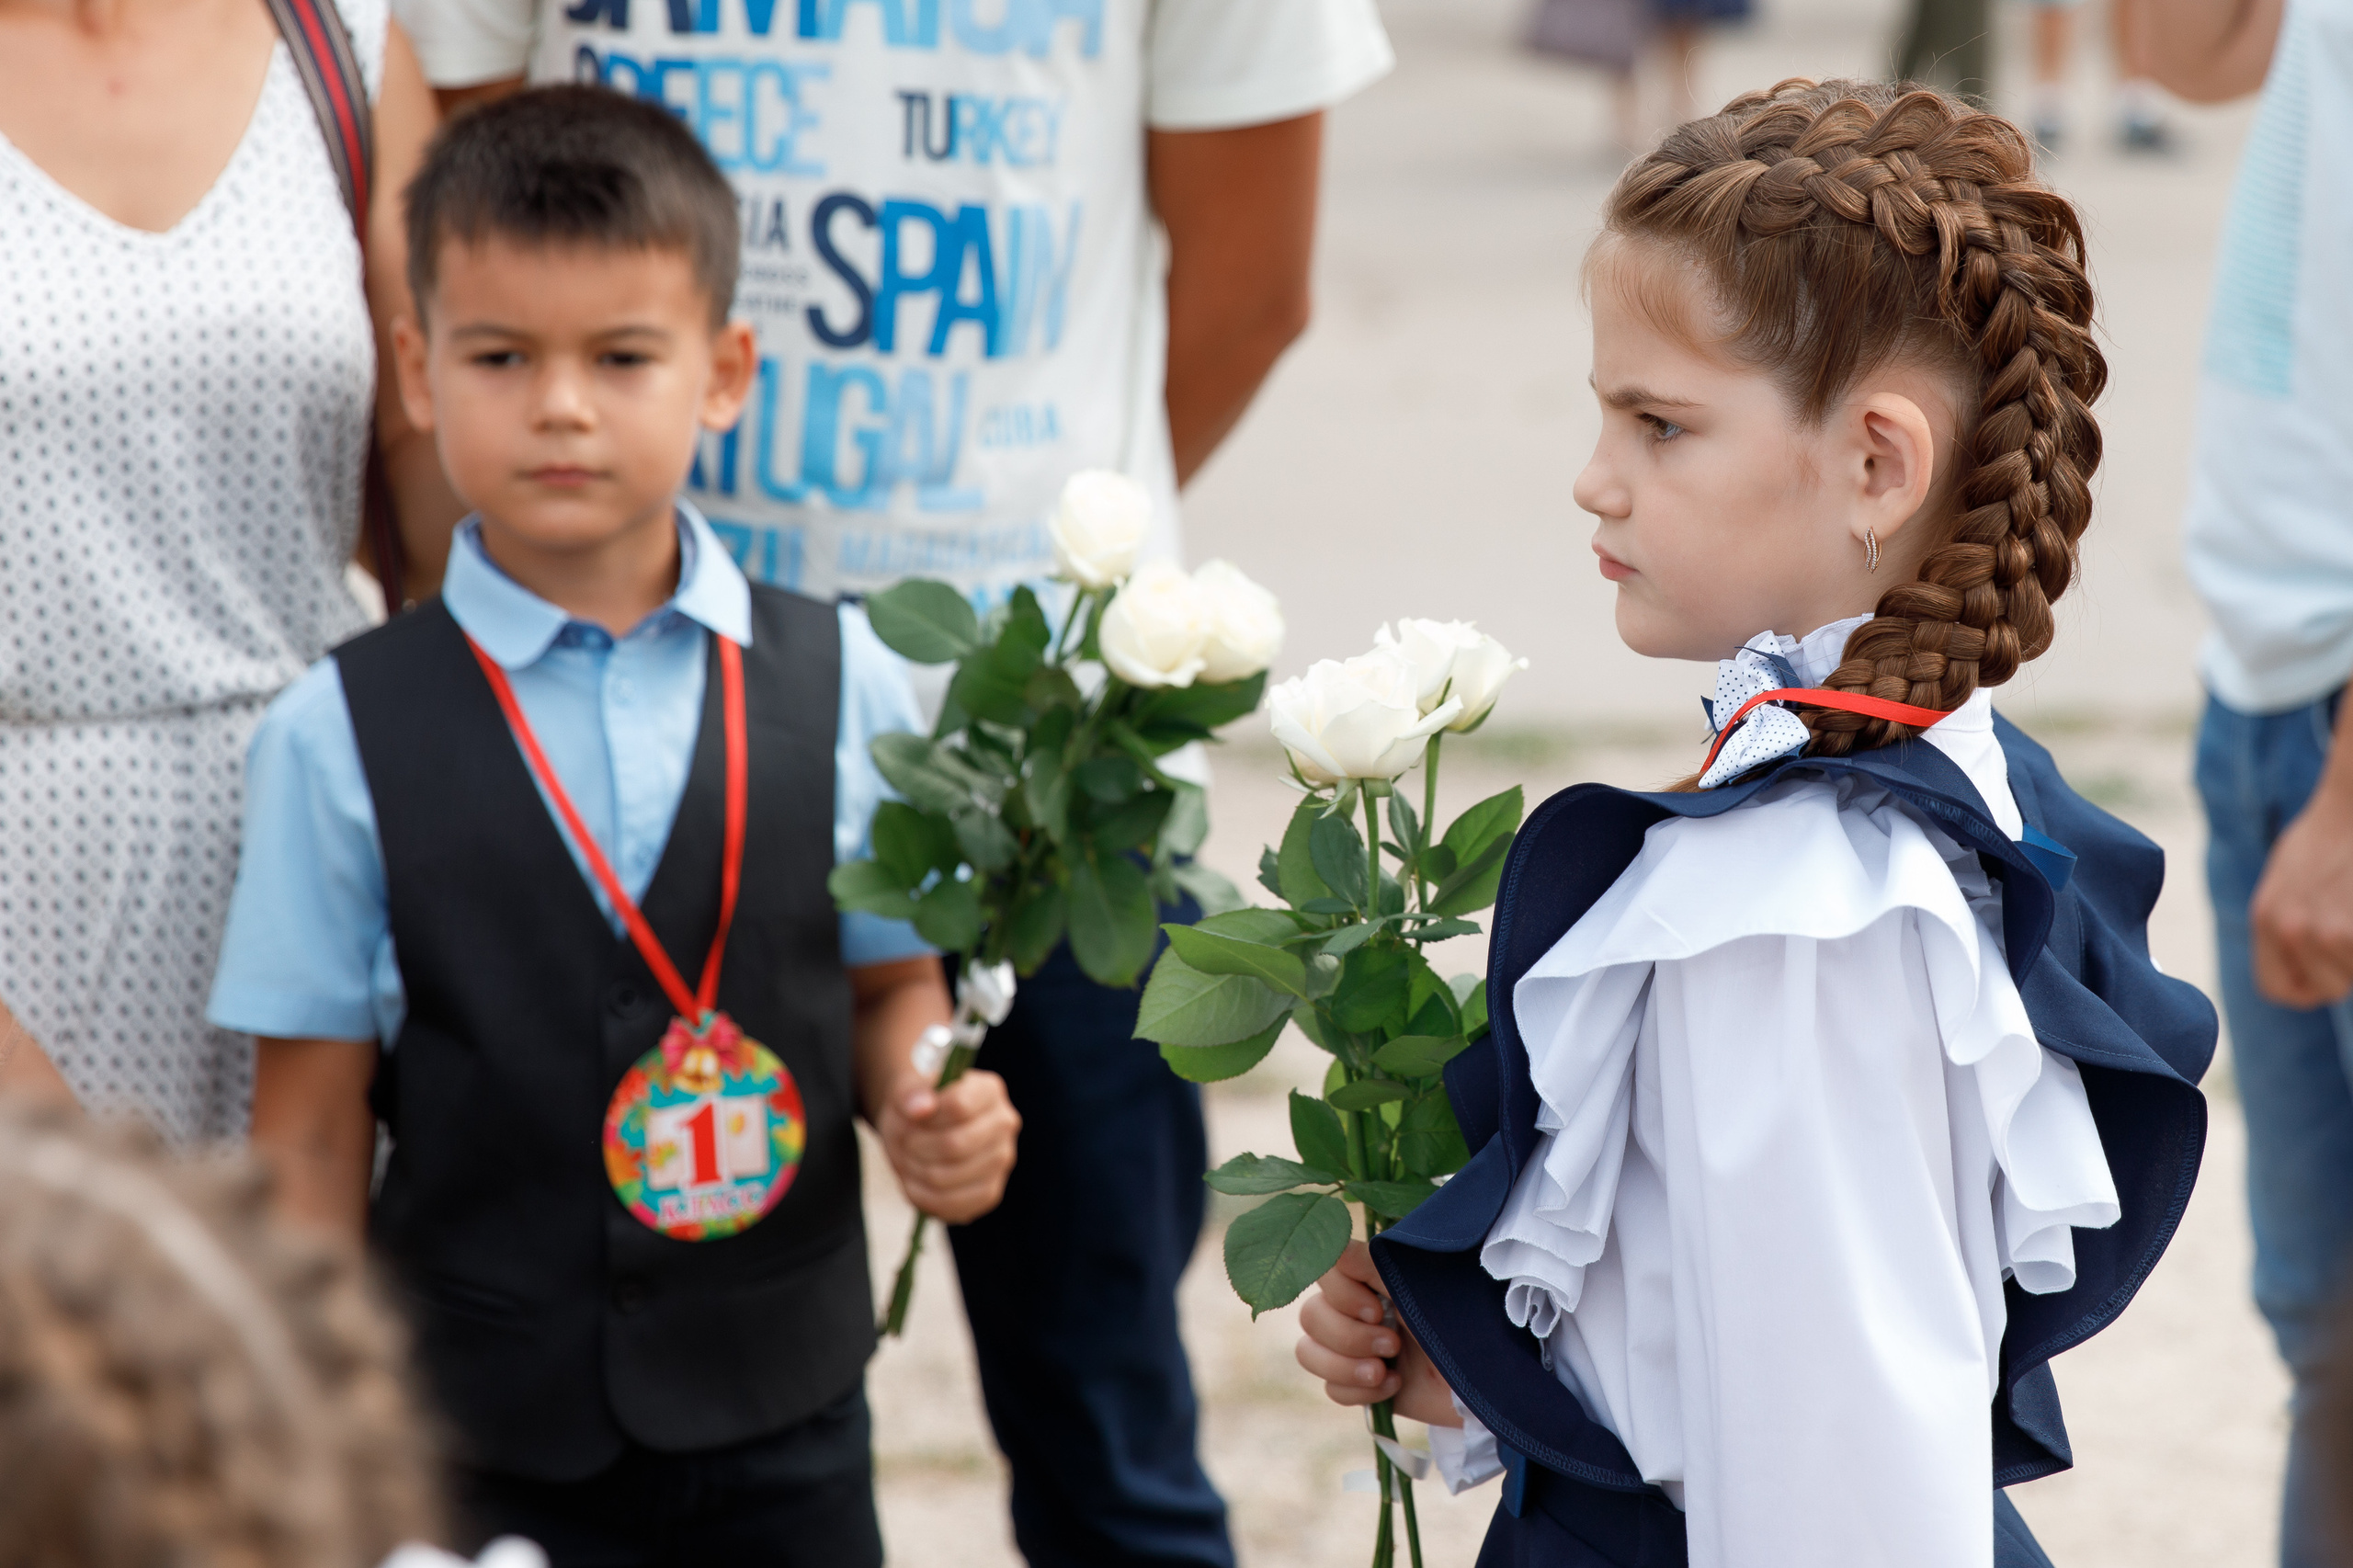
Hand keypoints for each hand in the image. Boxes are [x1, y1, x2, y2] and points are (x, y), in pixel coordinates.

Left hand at [877, 1069, 1019, 1224]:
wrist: (920, 1132)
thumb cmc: (915, 1109)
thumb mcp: (905, 1091)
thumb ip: (910, 1093)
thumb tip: (920, 1108)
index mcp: (989, 1090)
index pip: (959, 1106)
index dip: (925, 1117)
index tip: (910, 1117)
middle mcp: (1004, 1124)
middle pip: (954, 1145)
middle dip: (916, 1147)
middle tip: (905, 1143)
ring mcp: (1002, 1160)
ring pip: (947, 1177)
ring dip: (915, 1171)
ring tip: (908, 1161)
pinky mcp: (990, 1192)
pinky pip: (950, 1205)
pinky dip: (922, 1196)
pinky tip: (915, 1183)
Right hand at [1294, 1240, 1461, 1427]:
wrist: (1487, 1384)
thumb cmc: (1463, 1326)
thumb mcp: (1419, 1292)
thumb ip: (1374, 1266)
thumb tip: (1334, 1244)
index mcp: (1371, 1277)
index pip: (1323, 1272)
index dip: (1341, 1294)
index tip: (1378, 1308)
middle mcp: (1356, 1308)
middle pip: (1310, 1316)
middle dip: (1349, 1337)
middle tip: (1393, 1345)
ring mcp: (1355, 1348)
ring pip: (1308, 1352)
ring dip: (1345, 1365)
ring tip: (1384, 1372)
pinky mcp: (1360, 1384)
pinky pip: (1330, 1388)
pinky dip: (1359, 1392)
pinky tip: (1393, 1387)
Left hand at [2252, 783, 2352, 1006]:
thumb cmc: (2329, 835)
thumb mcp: (2288, 880)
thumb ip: (2287, 922)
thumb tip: (2298, 954)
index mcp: (2266, 918)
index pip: (2277, 989)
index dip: (2308, 987)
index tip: (2327, 971)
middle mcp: (2292, 929)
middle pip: (2328, 988)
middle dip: (2347, 969)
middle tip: (2352, 927)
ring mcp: (2331, 930)